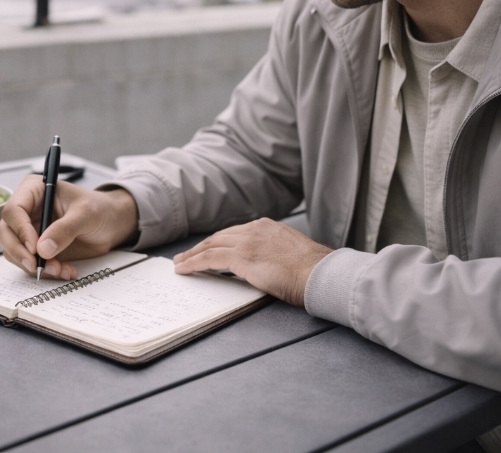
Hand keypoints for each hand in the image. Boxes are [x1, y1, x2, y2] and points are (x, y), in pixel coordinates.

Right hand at [0, 175, 138, 279]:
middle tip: (36, 266)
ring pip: (14, 252)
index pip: (13, 210)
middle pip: (5, 233)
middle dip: (19, 252)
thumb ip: (65, 229)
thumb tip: (43, 249)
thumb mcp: (86, 214)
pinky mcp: (37, 249)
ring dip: (34, 265)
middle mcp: (27, 211)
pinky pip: (30, 264)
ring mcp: (30, 231)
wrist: (112, 224)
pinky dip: (45, 271)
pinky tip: (65, 271)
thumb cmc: (99, 208)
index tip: (35, 248)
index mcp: (34, 191)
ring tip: (60, 269)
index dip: (20, 230)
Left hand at [172, 218, 332, 306]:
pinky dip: (194, 263)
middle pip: (219, 237)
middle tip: (186, 256)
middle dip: (201, 247)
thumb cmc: (312, 271)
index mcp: (267, 227)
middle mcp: (254, 229)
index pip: (235, 233)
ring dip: (192, 255)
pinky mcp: (240, 256)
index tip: (208, 249)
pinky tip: (184, 269)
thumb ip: (273, 253)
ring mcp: (246, 241)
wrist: (320, 273)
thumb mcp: (291, 254)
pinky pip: (209, 258)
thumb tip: (264, 265)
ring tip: (180, 263)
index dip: (219, 242)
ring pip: (210, 246)